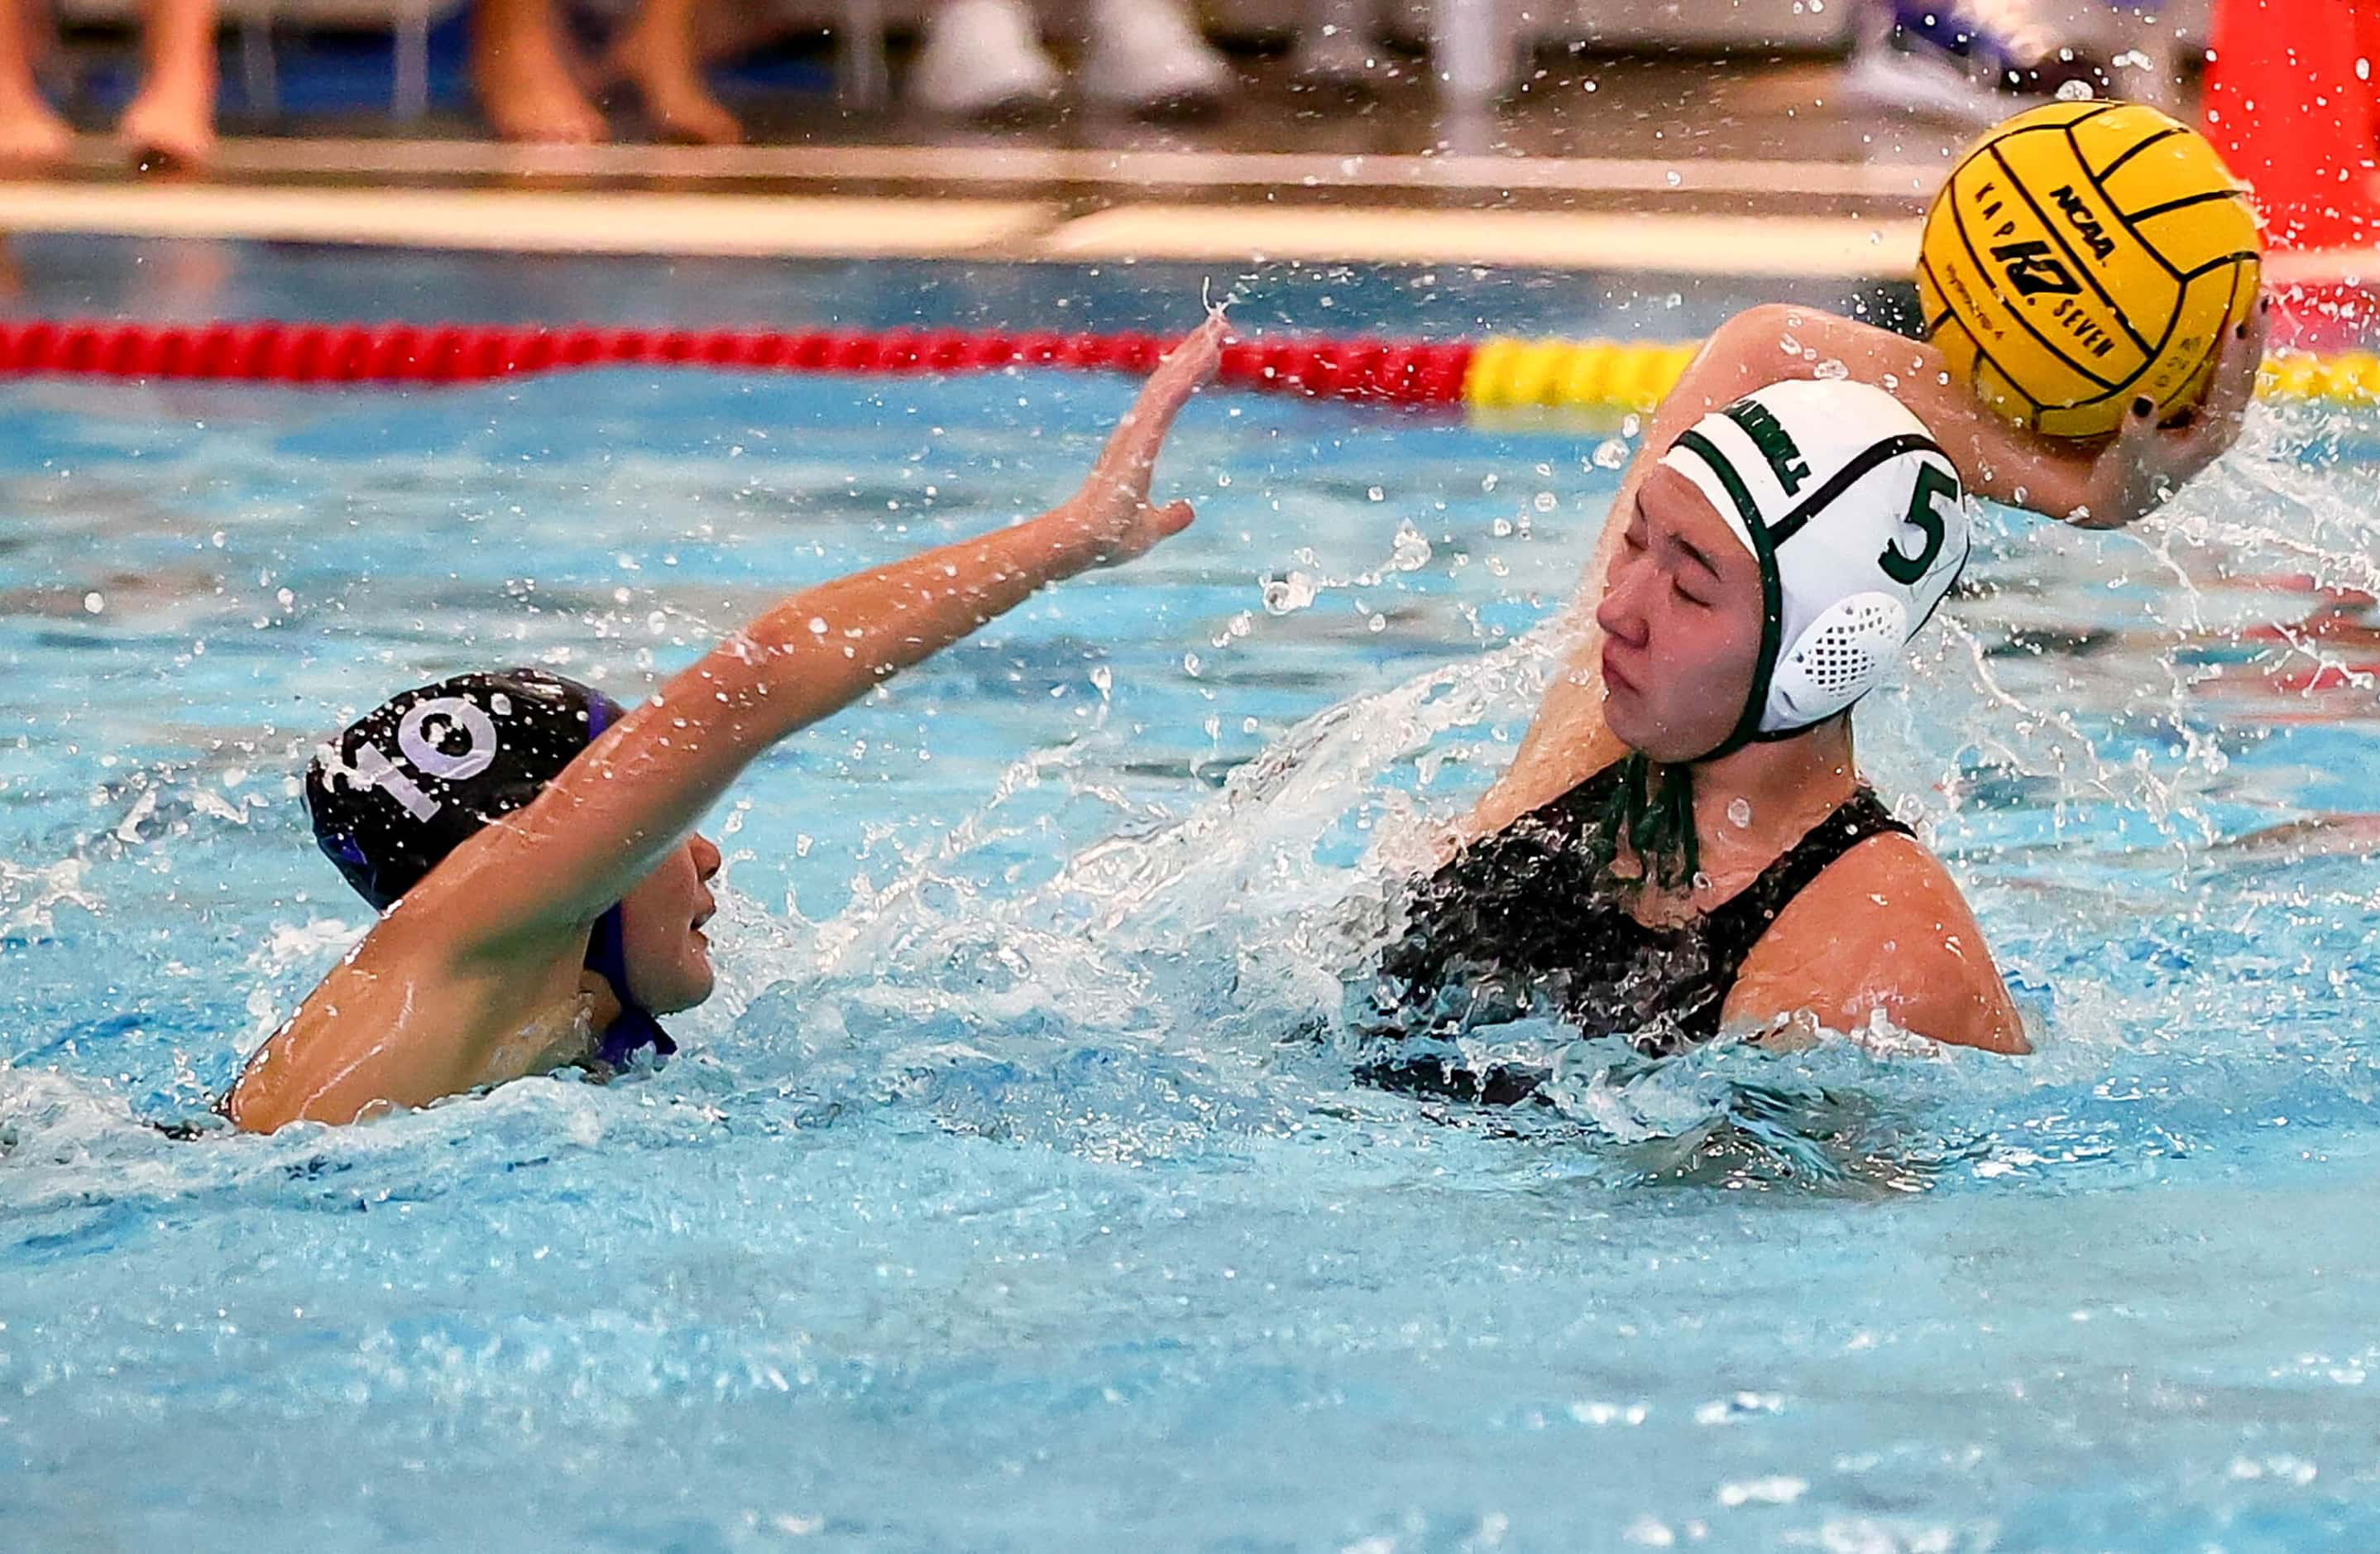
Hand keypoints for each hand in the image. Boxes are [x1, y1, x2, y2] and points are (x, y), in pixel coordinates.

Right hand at [1061, 311, 1225, 564]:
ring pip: (1169, 381)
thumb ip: (1170, 518)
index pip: (1169, 400)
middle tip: (1218, 322)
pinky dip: (1187, 373)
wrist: (1084, 544)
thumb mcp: (1151, 529)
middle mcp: (1134, 431)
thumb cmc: (1109, 539)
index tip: (1210, 351)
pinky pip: (1168, 397)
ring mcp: (1134, 431)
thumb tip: (1188, 511)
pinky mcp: (1138, 437)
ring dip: (1194, 352)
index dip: (1189, 373)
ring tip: (1219, 326)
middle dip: (1194, 351)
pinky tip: (1206, 353)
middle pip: (1169, 381)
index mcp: (1137, 446)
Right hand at [2064, 297, 2269, 529]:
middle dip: (2256, 336)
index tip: (2235, 324)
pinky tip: (2221, 316)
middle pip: (2247, 373)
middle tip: (2259, 297)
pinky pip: (2223, 372)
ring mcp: (2218, 417)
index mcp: (2212, 435)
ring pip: (2242, 371)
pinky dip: (2227, 346)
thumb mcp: (2129, 456)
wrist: (2126, 497)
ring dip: (2250, 336)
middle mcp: (2223, 424)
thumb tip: (2142, 401)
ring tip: (2254, 297)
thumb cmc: (2125, 477)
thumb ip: (2137, 431)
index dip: (2234, 357)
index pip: (2231, 389)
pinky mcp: (2207, 411)